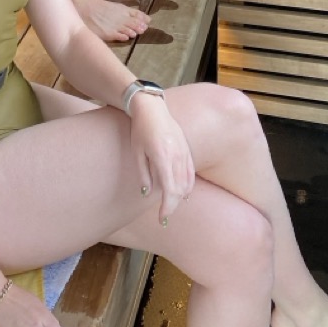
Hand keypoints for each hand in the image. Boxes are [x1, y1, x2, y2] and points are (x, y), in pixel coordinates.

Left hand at [129, 93, 194, 222]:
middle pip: (180, 189)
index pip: (170, 190)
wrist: (152, 108)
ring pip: (187, 182)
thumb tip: (147, 193)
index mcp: (163, 157)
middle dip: (172, 206)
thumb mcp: (137, 151)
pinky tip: (185, 194)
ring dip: (180, 197)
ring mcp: (184, 152)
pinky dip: (188, 185)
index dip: (167, 207)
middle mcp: (177, 156)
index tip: (162, 219)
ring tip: (171, 206)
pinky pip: (191, 172)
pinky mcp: (187, 149)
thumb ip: (143, 174)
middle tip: (164, 216)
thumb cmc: (141, 129)